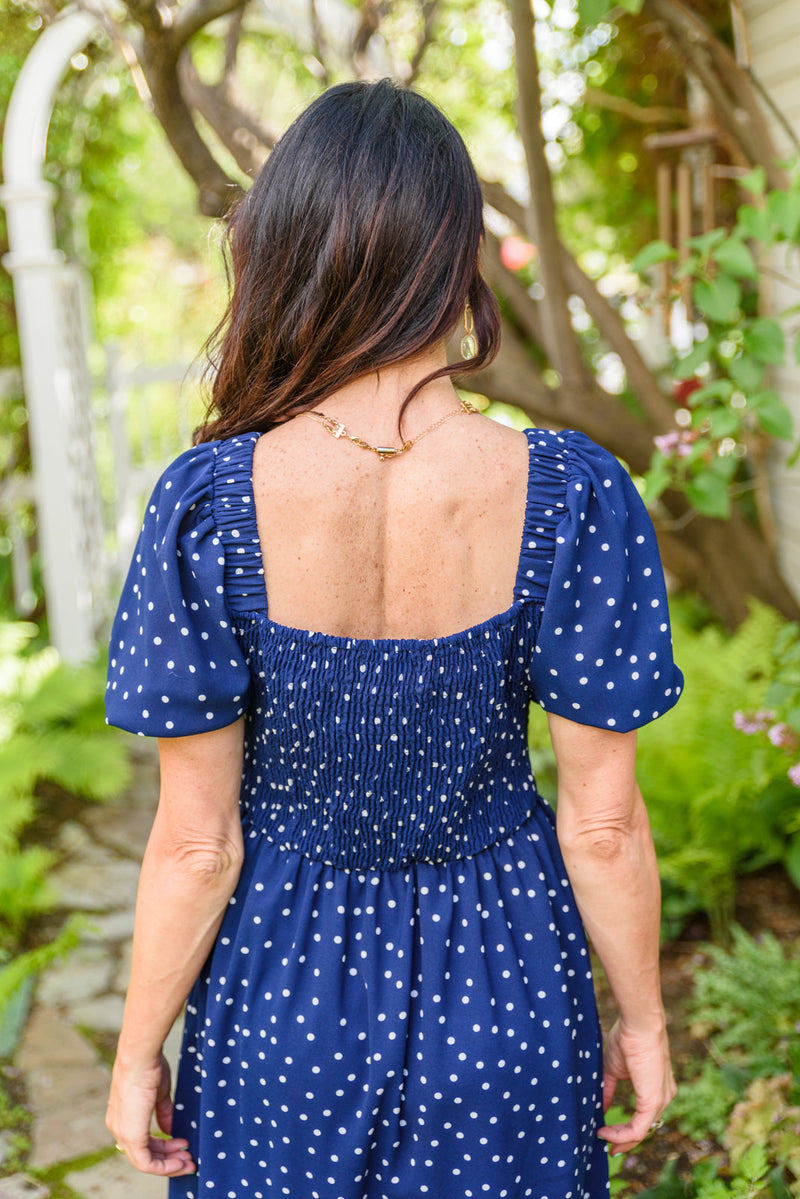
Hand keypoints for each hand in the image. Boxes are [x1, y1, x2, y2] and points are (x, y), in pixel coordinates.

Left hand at [106, 1052, 195, 1175]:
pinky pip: (145, 1162)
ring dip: (169, 1165)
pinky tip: (180, 1161)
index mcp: (123, 1118)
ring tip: (189, 1161)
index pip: (141, 1143)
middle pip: (144, 1156)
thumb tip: (169, 1131)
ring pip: (145, 1162)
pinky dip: (164, 1166)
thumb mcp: (158, 1094)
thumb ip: (163, 1113)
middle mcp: (119, 1129)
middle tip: (189, 1159)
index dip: (163, 1149)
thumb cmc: (149, 1068)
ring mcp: (123, 1134)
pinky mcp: (131, 1136)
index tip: (183, 1145)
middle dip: (169, 1160)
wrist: (140, 1057)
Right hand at [597, 1018, 675, 1155]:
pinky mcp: (654, 1101)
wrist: (639, 1025)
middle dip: (624, 1141)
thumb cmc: (627, 1039)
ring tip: (603, 1140)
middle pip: (644, 1128)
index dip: (626, 1128)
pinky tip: (605, 1132)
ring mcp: (661, 1100)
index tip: (606, 1133)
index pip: (644, 1116)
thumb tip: (598, 1107)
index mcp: (657, 1087)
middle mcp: (664, 1097)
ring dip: (621, 1139)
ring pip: (642, 1131)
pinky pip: (638, 1128)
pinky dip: (621, 1134)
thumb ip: (608, 1089)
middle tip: (607, 1147)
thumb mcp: (614, 1069)